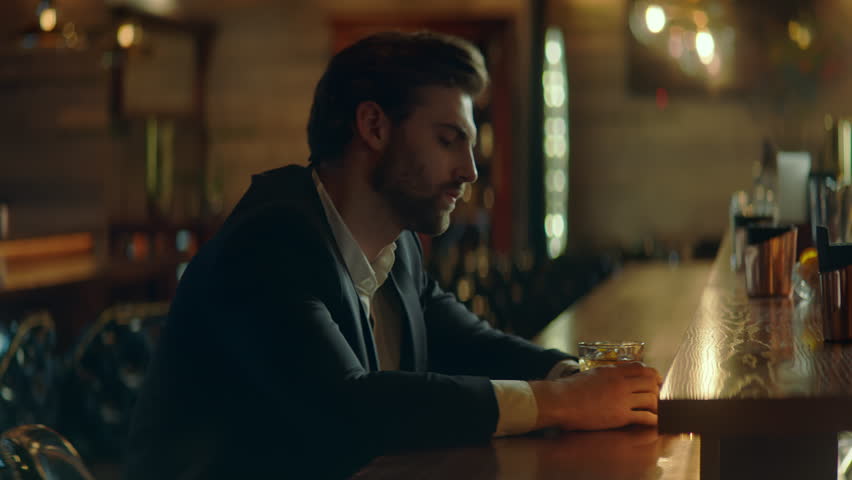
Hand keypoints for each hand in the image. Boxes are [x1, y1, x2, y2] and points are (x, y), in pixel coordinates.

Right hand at [529, 362, 661, 430]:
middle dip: (657, 390)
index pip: (641, 368)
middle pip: (650, 382)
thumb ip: (607, 373)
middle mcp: (621, 383)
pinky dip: (653, 420)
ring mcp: (622, 399)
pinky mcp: (620, 416)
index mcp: (613, 371)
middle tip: (659, 397)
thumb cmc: (570, 388)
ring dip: (656, 406)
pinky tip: (654, 423)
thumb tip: (615, 375)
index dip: (653, 375)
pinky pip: (644, 417)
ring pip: (651, 399)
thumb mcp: (591, 373)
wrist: (561, 401)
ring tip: (656, 411)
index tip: (656, 381)